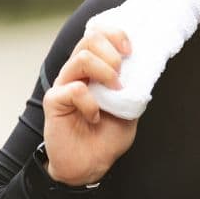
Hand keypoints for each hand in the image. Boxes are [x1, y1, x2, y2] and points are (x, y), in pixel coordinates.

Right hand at [41, 27, 138, 186]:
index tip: (130, 51)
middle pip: (90, 38)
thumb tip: (145, 65)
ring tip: (113, 93)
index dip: (116, 35)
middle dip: (112, 53)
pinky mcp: (54, 101)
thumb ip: (134, 83)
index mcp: (94, 67)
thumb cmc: (108, 135)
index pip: (99, 34)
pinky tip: (94, 116)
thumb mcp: (131, 104)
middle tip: (120, 77)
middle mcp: (77, 71)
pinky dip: (90, 102)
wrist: (91, 164)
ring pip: (81, 58)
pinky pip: (74, 89)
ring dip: (105, 73)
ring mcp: (64, 84)